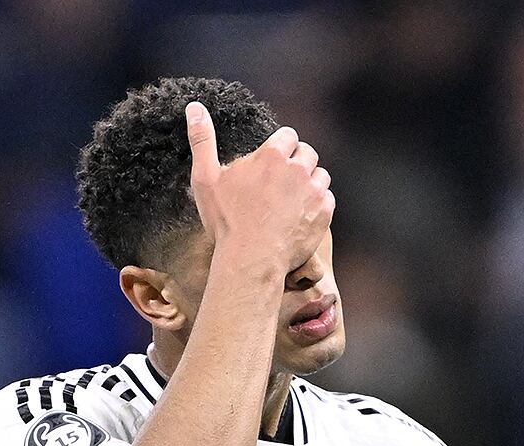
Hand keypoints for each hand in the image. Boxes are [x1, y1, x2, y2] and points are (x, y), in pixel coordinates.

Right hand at [184, 103, 332, 278]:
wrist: (251, 260)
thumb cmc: (226, 221)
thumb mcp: (206, 178)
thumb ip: (202, 139)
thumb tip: (194, 108)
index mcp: (272, 155)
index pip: (288, 135)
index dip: (282, 146)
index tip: (274, 160)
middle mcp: (297, 169)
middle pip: (308, 152)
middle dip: (298, 161)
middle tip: (283, 180)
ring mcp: (314, 191)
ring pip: (321, 175)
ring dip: (310, 182)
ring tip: (293, 198)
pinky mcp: (324, 214)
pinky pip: (328, 199)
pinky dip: (318, 204)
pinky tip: (302, 214)